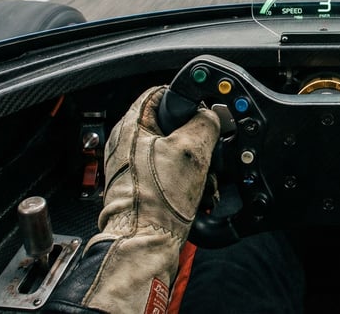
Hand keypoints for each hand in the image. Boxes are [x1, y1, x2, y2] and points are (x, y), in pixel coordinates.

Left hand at [48, 86, 219, 312]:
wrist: (146, 244)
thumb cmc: (156, 202)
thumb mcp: (191, 150)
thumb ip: (205, 122)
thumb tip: (212, 116)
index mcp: (130, 126)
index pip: (160, 93)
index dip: (186, 100)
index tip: (203, 112)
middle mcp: (127, 145)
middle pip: (170, 126)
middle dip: (195, 140)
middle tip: (206, 152)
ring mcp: (133, 168)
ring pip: (174, 152)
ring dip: (195, 164)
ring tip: (203, 178)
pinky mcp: (143, 189)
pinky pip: (171, 174)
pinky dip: (187, 181)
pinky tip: (197, 192)